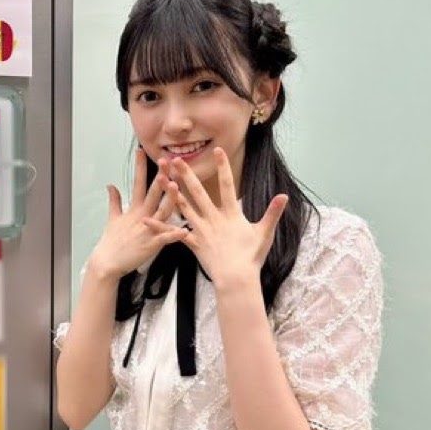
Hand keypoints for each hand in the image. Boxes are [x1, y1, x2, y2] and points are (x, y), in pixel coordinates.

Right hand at [88, 149, 185, 280]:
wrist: (107, 262)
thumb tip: (110, 185)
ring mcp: (146, 229)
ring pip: (161, 211)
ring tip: (176, 186)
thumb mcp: (113, 218)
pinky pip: (165, 238)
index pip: (137, 183)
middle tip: (165, 160)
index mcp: (134, 209)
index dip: (139, 167)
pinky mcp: (150, 244)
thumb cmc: (111, 242)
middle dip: (159, 176)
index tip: (141, 151)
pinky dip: (174, 234)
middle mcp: (141, 216)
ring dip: (169, 199)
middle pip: (152, 193)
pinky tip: (184, 229)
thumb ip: (114, 201)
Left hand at [148, 148, 287, 290]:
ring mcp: (202, 230)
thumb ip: (272, 213)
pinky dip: (160, 227)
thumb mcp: (265, 233)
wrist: (236, 279)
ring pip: (184, 208)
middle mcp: (213, 218)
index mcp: (231, 214)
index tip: (217, 150)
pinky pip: (174, 234)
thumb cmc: (251, 257)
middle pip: (198, 192)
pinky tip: (146, 219)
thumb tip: (284, 196)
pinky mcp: (193, 243)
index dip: (222, 167)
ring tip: (162, 179)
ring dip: (172, 193)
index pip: (226, 185)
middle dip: (187, 174)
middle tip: (177, 159)